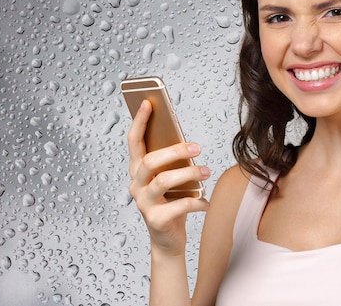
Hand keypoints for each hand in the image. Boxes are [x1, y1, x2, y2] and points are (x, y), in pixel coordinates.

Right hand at [127, 99, 209, 254]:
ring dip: (189, 174)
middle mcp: (136, 185)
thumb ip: (172, 162)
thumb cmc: (171, 202)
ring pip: (163, 181)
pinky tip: (206, 201)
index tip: (148, 102)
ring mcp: (144, 203)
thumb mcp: (170, 178)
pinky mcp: (156, 220)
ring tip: (206, 172)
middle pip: (150, 161)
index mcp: (137, 170)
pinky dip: (197, 202)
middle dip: (174, 151)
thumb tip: (187, 143)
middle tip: (196, 147)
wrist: (168, 239)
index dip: (139, 122)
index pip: (134, 141)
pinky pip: (179, 206)